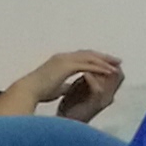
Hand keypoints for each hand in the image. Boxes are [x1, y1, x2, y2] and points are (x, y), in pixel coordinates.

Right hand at [2, 50, 123, 120]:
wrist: (28, 91)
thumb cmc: (39, 92)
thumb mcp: (55, 87)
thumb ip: (63, 86)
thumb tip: (68, 88)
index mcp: (60, 60)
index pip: (81, 56)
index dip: (95, 58)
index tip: (106, 62)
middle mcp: (63, 57)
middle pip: (88, 53)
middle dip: (103, 56)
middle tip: (117, 60)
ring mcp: (64, 60)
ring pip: (89, 58)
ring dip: (105, 61)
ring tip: (117, 65)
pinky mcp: (66, 67)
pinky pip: (87, 66)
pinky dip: (99, 68)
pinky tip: (109, 72)